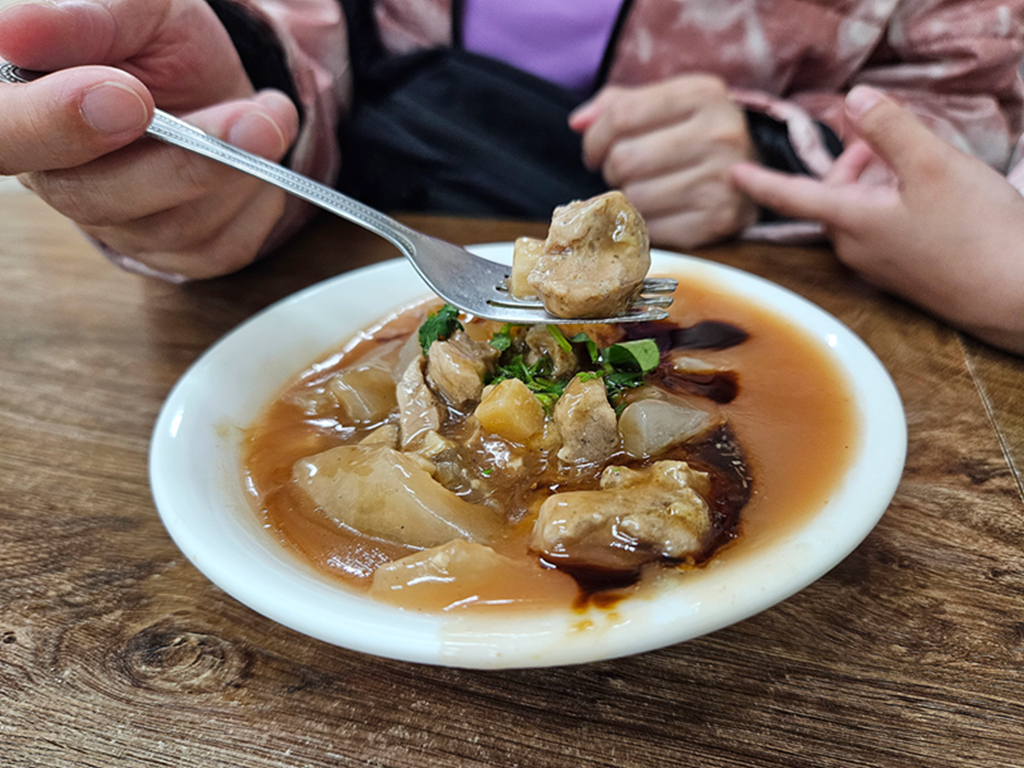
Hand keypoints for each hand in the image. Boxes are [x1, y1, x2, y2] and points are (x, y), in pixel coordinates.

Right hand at [0, 0, 298, 278]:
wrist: (212, 81)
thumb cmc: (156, 42)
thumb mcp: (132, 9)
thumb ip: (82, 20)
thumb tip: (14, 29)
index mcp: (21, 112)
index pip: (4, 137)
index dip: (56, 126)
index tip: (127, 97)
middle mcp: (57, 179)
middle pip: (93, 196)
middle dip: (181, 160)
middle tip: (251, 121)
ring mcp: (116, 224)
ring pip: (167, 227)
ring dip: (234, 172)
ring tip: (270, 117)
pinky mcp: (173, 253)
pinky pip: (217, 248)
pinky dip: (255, 203)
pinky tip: (262, 160)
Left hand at [569, 74, 756, 248]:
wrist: (754, 174)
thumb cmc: (696, 136)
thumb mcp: (666, 106)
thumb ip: (618, 105)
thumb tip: (578, 123)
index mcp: (704, 94)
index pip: (621, 116)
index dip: (595, 139)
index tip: (595, 153)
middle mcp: (720, 133)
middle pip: (624, 159)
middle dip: (613, 170)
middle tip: (626, 173)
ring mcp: (724, 179)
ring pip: (635, 197)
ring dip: (628, 199)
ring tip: (646, 190)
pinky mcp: (720, 219)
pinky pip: (653, 228)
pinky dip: (646, 224)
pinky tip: (660, 211)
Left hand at [731, 85, 1023, 354]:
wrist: (1015, 296)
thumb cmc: (975, 232)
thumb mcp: (933, 166)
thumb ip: (890, 129)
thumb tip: (853, 99)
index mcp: (851, 222)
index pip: (792, 195)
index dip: (761, 180)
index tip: (732, 173)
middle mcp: (854, 248)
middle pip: (833, 194)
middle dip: (855, 163)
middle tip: (888, 141)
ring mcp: (876, 265)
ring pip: (860, 210)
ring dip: (879, 181)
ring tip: (919, 168)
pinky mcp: (901, 274)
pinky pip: (882, 229)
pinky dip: (894, 204)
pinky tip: (932, 200)